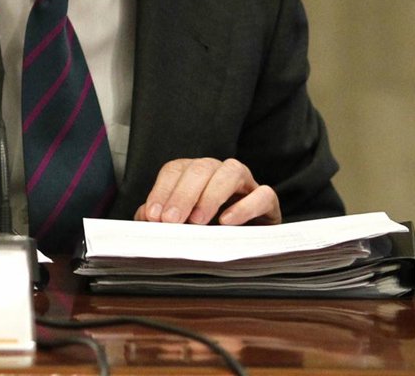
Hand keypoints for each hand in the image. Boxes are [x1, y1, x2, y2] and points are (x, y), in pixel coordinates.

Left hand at [134, 157, 280, 225]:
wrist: (248, 245)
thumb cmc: (207, 231)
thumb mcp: (179, 224)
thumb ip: (159, 218)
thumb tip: (145, 215)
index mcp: (194, 173)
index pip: (175, 170)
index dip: (162, 191)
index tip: (153, 216)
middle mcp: (219, 171)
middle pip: (200, 168)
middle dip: (182, 194)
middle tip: (170, 221)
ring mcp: (246, 184)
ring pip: (231, 171)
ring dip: (211, 195)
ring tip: (197, 221)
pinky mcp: (269, 203)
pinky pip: (263, 194)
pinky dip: (245, 206)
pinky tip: (227, 222)